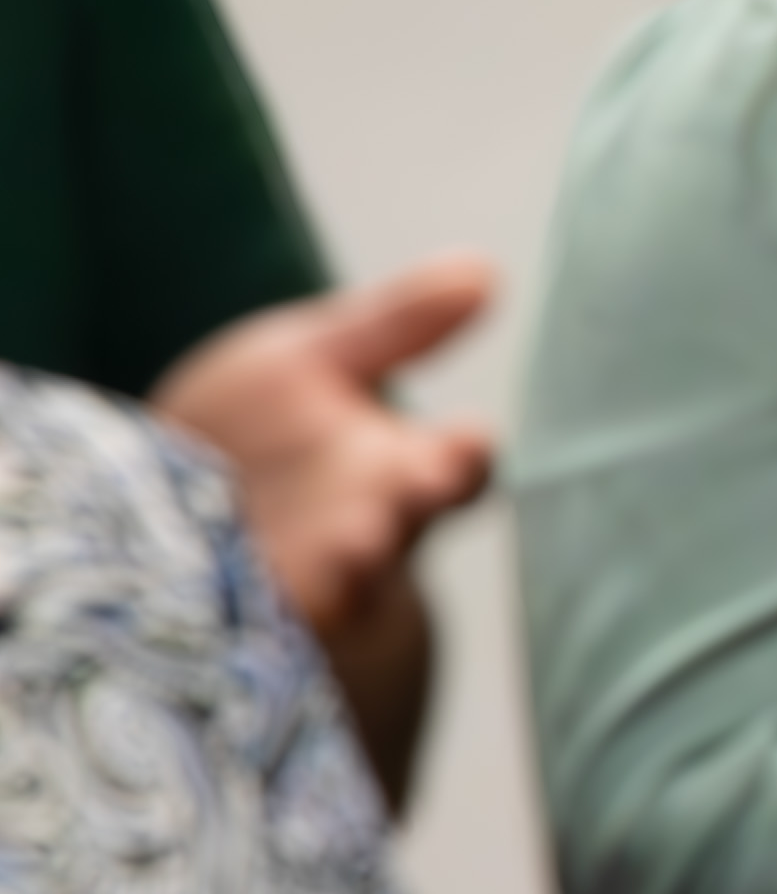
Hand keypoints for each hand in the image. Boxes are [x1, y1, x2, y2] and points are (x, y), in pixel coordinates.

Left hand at [150, 260, 500, 639]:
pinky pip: (271, 625)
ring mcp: (315, 581)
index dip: (464, 454)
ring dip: (353, 560)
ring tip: (355, 543)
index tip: (465, 443)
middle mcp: (371, 526)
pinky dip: (274, 612)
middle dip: (409, 503)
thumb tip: (485, 268)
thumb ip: (395, 325)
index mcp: (403, 463)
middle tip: (414, 485)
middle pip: (406, 520)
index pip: (461, 460)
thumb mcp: (311, 361)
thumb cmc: (251, 438)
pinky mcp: (253, 622)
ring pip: (348, 578)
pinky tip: (257, 593)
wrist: (175, 538)